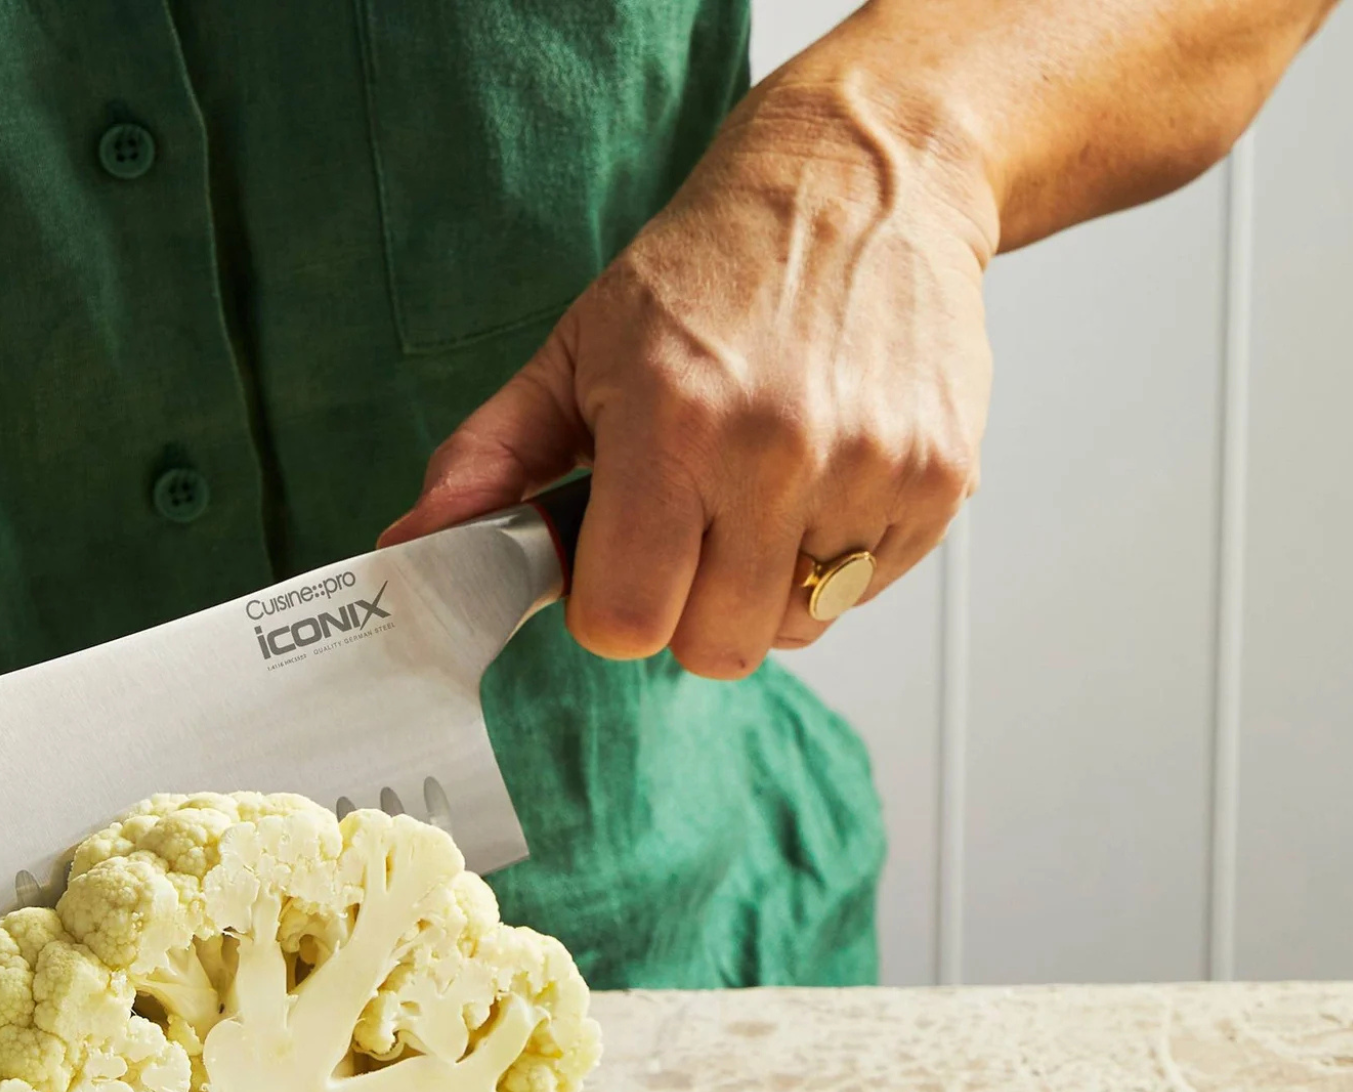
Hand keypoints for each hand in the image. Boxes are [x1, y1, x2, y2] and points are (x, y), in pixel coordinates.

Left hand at [381, 72, 996, 678]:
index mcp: (673, 423)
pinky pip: (866, 588)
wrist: (861, 181)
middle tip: (698, 526)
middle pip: (717, 649)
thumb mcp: (582, 346)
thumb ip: (496, 455)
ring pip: (798, 627)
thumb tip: (414, 545)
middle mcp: (776, 453)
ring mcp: (868, 471)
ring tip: (768, 491)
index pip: (628, 622)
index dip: (616, 608)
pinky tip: (828, 472)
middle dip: (694, 608)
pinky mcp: (937, 483)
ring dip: (771, 584)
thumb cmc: (715, 268)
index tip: (624, 565)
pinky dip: (840, 553)